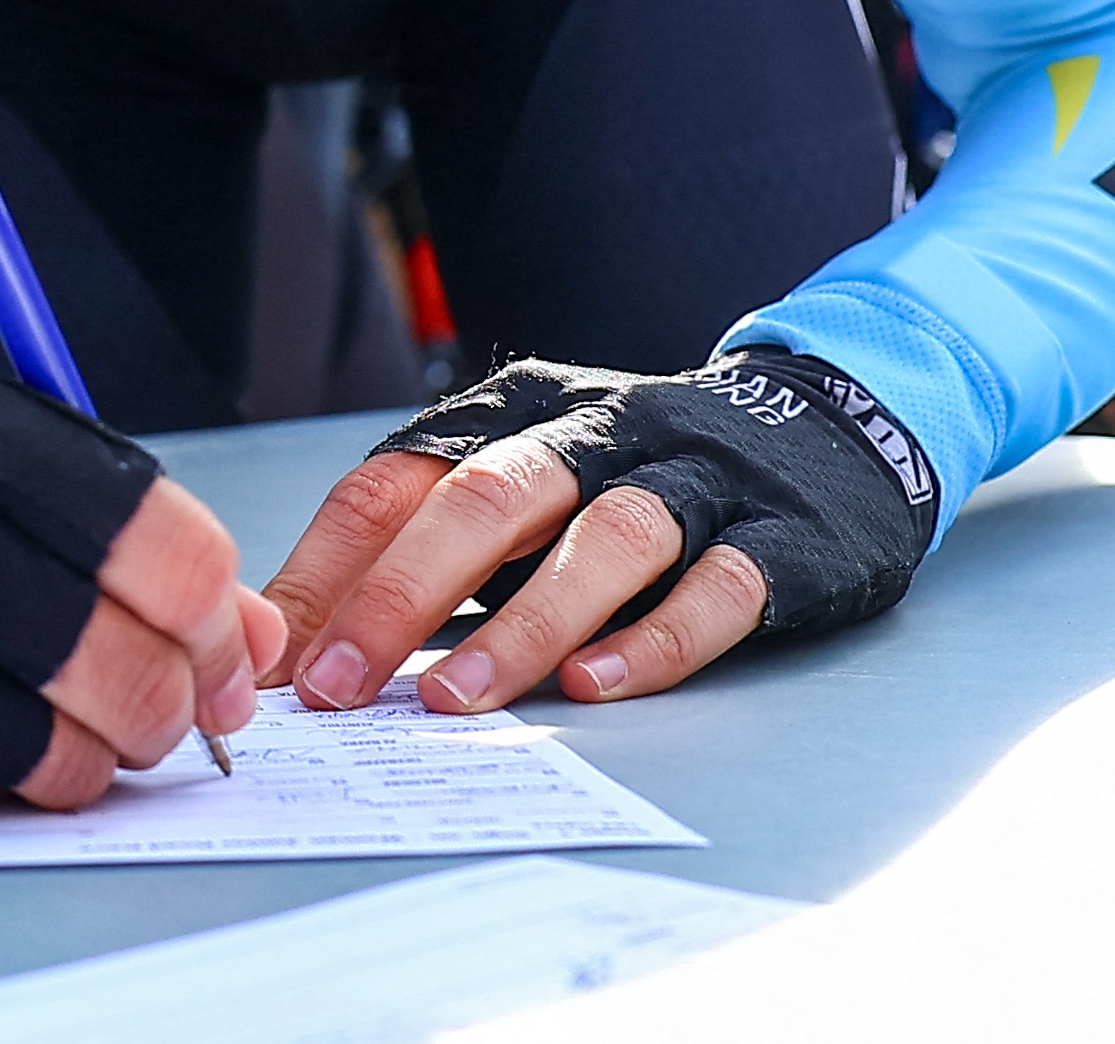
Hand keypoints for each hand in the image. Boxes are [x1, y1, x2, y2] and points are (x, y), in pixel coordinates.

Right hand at [0, 363, 276, 826]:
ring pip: (61, 741)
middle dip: (169, 708)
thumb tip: (255, 634)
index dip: (219, 616)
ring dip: (80, 765)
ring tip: (46, 742)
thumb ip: (83, 529)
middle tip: (153, 724)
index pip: (164, 532)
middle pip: (132, 650)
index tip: (223, 657)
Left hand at [264, 355, 941, 718]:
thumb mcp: (526, 492)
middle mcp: (600, 433)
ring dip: (525, 624)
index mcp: (518, 413)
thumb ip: (425, 556)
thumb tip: (299, 653)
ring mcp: (695, 478)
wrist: (833, 423)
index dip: (331, 571)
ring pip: (606, 536)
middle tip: (341, 685)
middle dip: (401, 592)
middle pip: (490, 496)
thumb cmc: (637, 479)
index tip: (281, 663)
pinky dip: (656, 639)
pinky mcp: (780, 535)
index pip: (400, 478)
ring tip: (456, 700)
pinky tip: (599, 686)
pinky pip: (717, 585)